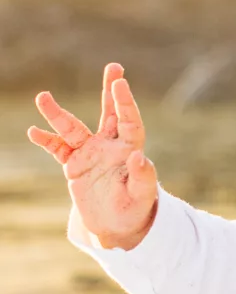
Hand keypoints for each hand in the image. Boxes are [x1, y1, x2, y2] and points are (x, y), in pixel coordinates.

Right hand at [27, 63, 158, 249]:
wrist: (115, 226)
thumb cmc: (134, 210)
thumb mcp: (142, 197)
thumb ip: (143, 177)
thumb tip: (140, 156)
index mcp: (129, 149)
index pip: (129, 122)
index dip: (125, 103)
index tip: (121, 83)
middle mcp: (110, 146)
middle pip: (109, 113)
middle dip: (110, 91)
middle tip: (113, 67)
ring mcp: (90, 153)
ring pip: (73, 128)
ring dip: (57, 114)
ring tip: (42, 97)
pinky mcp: (74, 164)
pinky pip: (58, 148)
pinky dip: (47, 140)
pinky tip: (34, 132)